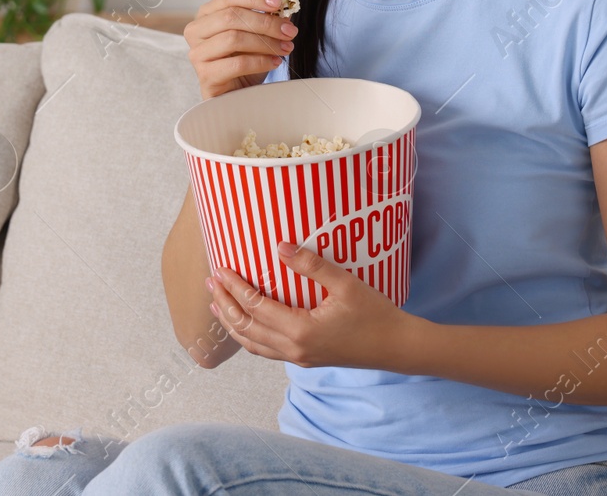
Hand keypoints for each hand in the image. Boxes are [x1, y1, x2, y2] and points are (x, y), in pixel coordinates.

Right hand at [183, 0, 297, 99]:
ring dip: (266, 42)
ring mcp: (198, 54)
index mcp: (207, 14)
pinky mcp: (206, 76)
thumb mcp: (256, 36)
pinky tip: (274, 62)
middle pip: (231, 16)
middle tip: (289, 31)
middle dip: (266, 23)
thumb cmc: (244, 62)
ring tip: (285, 48)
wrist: (237, 95)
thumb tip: (285, 9)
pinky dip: (261, 61)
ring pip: (233, 38)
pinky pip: (237, 64)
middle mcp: (197, 31)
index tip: (279, 3)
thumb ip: (266, 19)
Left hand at [204, 240, 410, 370]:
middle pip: (246, 328)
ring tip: (216, 306)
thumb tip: (281, 247)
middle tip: (209, 283)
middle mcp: (294, 349)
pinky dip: (249, 337)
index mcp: (301, 330)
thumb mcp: (346, 284)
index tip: (219, 270)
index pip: (255, 307)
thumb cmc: (376, 314)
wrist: (397, 347)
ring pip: (253, 344)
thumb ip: (313, 265)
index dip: (234, 288)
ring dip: (232, 323)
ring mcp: (299, 358)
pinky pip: (266, 351)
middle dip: (224, 306)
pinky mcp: (306, 359)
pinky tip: (246, 324)